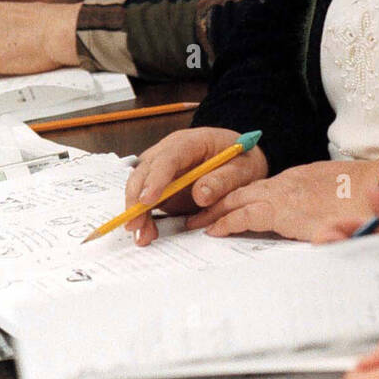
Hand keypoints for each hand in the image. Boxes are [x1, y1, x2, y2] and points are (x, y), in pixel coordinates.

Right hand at [121, 127, 269, 245]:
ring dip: (137, 211)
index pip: (167, 158)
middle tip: (136, 224)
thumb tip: (201, 195)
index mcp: (190, 142)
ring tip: (142, 235)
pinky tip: (146, 232)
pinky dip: (144, 216)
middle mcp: (170, 152)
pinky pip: (147, 200)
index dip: (155, 178)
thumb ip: (223, 180)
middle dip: (136, 198)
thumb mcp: (242, 169)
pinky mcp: (162, 185)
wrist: (241, 160)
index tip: (148, 199)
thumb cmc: (241, 158)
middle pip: (144, 171)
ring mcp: (163, 169)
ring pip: (140, 186)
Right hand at [188, 157, 378, 241]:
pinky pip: (268, 181)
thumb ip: (337, 240)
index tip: (208, 233)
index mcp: (291, 208)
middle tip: (193, 220)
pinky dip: (250, 190)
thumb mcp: (355, 233)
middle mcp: (287, 189)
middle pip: (243, 198)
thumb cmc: (369, 212)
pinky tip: (248, 197)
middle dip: (216, 209)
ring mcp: (295, 179)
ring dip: (230, 198)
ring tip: (211, 209)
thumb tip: (324, 243)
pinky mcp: (305, 173)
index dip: (226, 225)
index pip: (248, 216)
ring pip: (254, 187)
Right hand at [318, 186, 378, 331]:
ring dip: (345, 300)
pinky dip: (371, 324)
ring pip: (358, 297)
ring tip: (341, 302)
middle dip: (330, 270)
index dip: (332, 237)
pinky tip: (367, 325)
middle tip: (330, 274)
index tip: (328, 243)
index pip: (348, 233)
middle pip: (344, 267)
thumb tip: (372, 192)